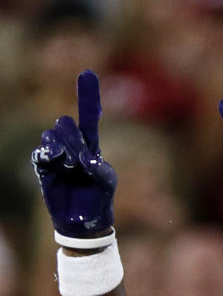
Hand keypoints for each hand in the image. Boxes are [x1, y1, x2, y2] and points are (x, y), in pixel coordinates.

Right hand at [32, 70, 116, 238]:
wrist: (85, 222)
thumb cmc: (99, 199)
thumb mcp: (108, 183)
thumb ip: (100, 168)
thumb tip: (84, 158)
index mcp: (90, 145)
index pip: (88, 116)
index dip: (88, 95)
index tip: (88, 73)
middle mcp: (72, 145)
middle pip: (66, 124)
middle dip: (73, 138)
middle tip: (80, 160)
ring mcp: (56, 155)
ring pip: (51, 136)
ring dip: (63, 148)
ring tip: (71, 166)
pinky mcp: (44, 167)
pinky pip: (40, 152)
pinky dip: (48, 153)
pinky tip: (56, 160)